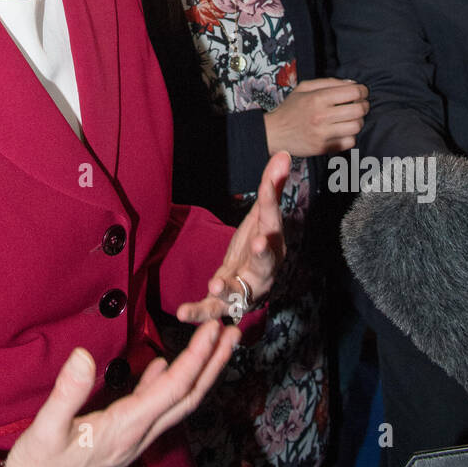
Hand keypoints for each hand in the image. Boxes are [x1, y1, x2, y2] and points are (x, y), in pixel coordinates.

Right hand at [0, 320, 239, 466]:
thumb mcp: (44, 430)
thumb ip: (67, 393)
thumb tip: (84, 355)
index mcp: (125, 430)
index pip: (173, 389)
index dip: (197, 358)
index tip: (214, 331)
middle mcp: (137, 437)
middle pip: (188, 398)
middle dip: (213, 365)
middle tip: (234, 333)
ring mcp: (132, 442)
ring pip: (176, 405)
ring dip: (197, 375)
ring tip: (211, 347)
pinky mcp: (121, 442)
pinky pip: (154, 411)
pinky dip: (164, 386)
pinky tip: (161, 368)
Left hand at [176, 149, 289, 324]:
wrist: (252, 282)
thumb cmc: (259, 243)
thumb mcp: (263, 214)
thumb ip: (272, 185)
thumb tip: (283, 154)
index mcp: (273, 242)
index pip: (272, 220)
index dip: (271, 203)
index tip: (267, 188)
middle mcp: (264, 269)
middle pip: (266, 262)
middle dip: (262, 253)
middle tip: (258, 242)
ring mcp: (245, 289)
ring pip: (241, 292)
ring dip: (229, 288)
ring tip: (216, 283)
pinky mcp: (225, 302)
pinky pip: (213, 308)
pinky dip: (199, 312)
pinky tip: (183, 312)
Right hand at [263, 77, 368, 156]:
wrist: (274, 133)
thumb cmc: (290, 109)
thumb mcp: (303, 88)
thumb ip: (328, 82)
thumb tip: (352, 83)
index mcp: (317, 98)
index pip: (353, 92)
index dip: (362, 91)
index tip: (361, 93)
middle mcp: (321, 116)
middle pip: (358, 110)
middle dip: (364, 105)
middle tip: (360, 105)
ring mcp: (323, 134)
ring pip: (356, 126)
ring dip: (358, 121)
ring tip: (351, 118)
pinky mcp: (324, 148)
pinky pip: (350, 142)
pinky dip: (350, 136)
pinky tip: (343, 131)